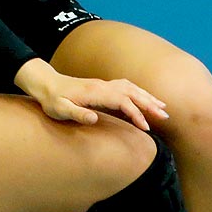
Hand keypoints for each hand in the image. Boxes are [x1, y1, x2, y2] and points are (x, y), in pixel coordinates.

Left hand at [14, 58, 167, 129]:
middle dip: (149, 104)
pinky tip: (146, 98)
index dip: (136, 114)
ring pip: (131, 88)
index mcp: (95, 92)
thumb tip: (94, 118)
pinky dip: (139, 92)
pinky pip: (126, 87)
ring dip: (147, 97)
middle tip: (165, 117)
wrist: (46, 84)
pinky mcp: (103, 86)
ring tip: (163, 108)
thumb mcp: (60, 109)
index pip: (122, 101)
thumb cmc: (52, 100)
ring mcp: (104, 84)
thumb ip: (77, 113)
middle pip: (132, 92)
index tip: (146, 127)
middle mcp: (103, 86)